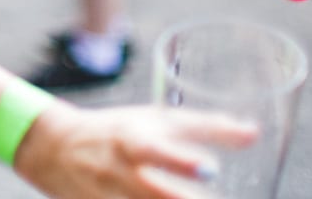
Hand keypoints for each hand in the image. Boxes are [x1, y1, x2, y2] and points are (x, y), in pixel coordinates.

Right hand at [15, 100, 257, 198]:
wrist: (56, 148)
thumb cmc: (119, 130)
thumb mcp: (157, 121)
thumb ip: (206, 127)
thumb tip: (254, 133)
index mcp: (131, 140)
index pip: (153, 149)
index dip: (180, 160)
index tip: (210, 169)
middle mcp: (117, 171)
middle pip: (149, 192)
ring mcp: (106, 196)